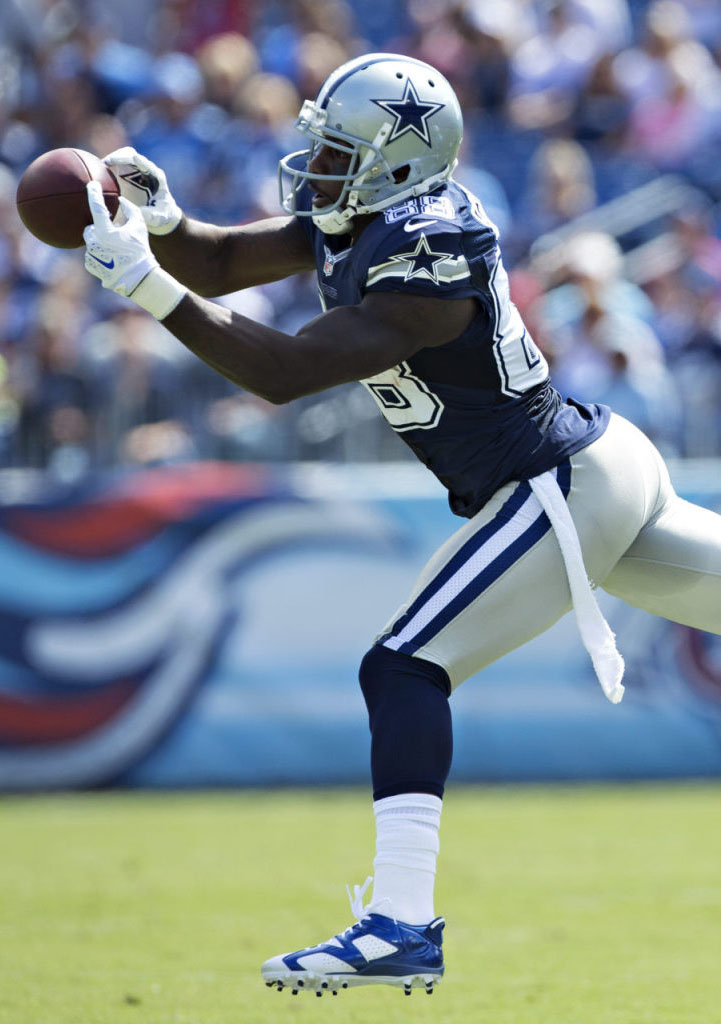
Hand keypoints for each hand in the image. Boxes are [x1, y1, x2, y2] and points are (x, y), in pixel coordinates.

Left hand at [83, 181, 157, 295]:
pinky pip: (92, 256)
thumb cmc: (141, 252)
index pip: (96, 206)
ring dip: (100, 241)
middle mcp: (94, 242)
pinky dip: (100, 254)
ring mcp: (90, 256)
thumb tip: (122, 200)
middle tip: (112, 230)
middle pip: (90, 228)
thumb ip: (131, 210)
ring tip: (115, 249)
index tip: (92, 185)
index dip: (93, 193)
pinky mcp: (91, 267)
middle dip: (99, 227)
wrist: (138, 279)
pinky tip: (112, 259)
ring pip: (92, 242)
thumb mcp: (140, 228)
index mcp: (104, 231)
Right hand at [103, 146, 181, 234]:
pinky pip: (115, 164)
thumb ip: (150, 214)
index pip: (149, 166)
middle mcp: (145, 170)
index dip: (142, 162)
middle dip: (122, 157)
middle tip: (110, 161)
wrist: (158, 212)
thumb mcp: (158, 217)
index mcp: (156, 178)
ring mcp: (134, 169)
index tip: (135, 158)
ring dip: (113, 158)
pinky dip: (107, 165)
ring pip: (123, 156)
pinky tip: (98, 170)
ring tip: (103, 165)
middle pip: (132, 156)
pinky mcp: (125, 172)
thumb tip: (138, 212)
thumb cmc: (160, 214)